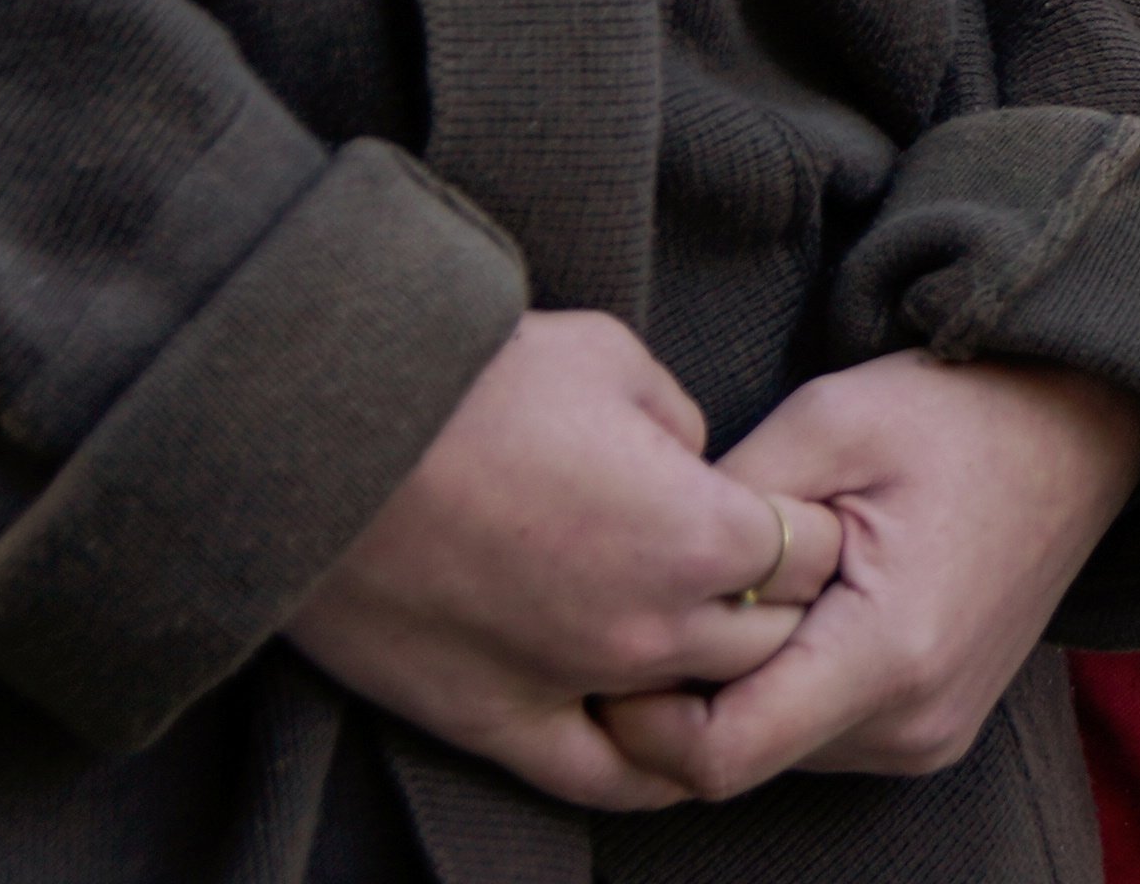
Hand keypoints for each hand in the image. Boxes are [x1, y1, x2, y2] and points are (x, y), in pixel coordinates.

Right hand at [288, 309, 814, 811]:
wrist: (321, 437)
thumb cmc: (472, 379)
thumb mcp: (611, 360)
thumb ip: (680, 424)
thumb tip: (692, 465)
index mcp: (700, 529)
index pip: (819, 552)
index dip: (814, 525)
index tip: (790, 507)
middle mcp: (653, 626)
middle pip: (772, 642)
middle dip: (777, 606)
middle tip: (753, 573)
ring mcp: (572, 685)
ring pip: (700, 715)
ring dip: (716, 682)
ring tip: (712, 648)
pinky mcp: (494, 723)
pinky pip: (601, 778)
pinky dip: (647, 768)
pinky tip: (664, 744)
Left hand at [593, 356, 1139, 796]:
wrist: (1082, 423)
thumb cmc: (958, 410)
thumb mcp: (827, 422)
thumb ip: (724, 512)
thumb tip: (636, 583)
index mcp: (891, 653)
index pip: (717, 758)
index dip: (640, 718)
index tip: (612, 641)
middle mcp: (916, 721)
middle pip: (741, 758)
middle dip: (688, 691)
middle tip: (668, 595)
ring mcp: (932, 734)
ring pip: (777, 749)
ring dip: (741, 684)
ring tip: (749, 587)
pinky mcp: (935, 728)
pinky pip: (821, 733)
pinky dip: (787, 683)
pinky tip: (796, 605)